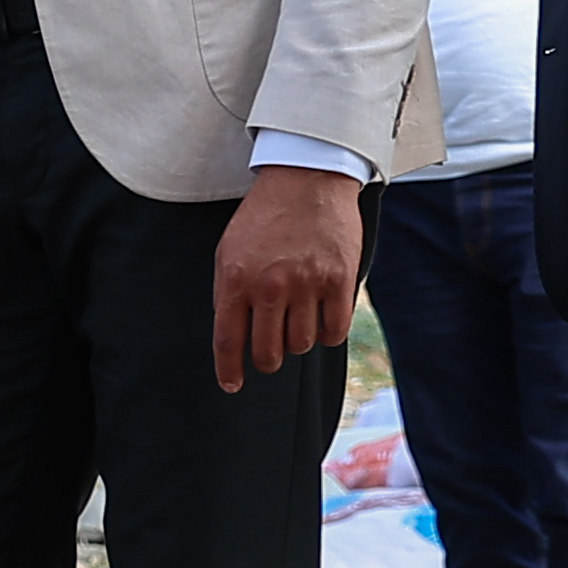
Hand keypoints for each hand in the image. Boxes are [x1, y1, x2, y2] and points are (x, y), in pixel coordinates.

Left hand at [214, 163, 367, 392]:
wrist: (305, 182)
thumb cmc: (263, 218)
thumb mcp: (228, 252)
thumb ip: (227, 293)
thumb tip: (232, 336)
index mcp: (235, 280)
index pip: (228, 341)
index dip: (229, 370)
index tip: (232, 385)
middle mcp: (270, 287)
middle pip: (268, 352)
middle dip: (266, 361)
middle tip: (269, 354)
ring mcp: (307, 284)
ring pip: (301, 344)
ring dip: (297, 342)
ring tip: (295, 322)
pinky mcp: (340, 281)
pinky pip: (334, 331)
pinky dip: (327, 334)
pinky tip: (321, 321)